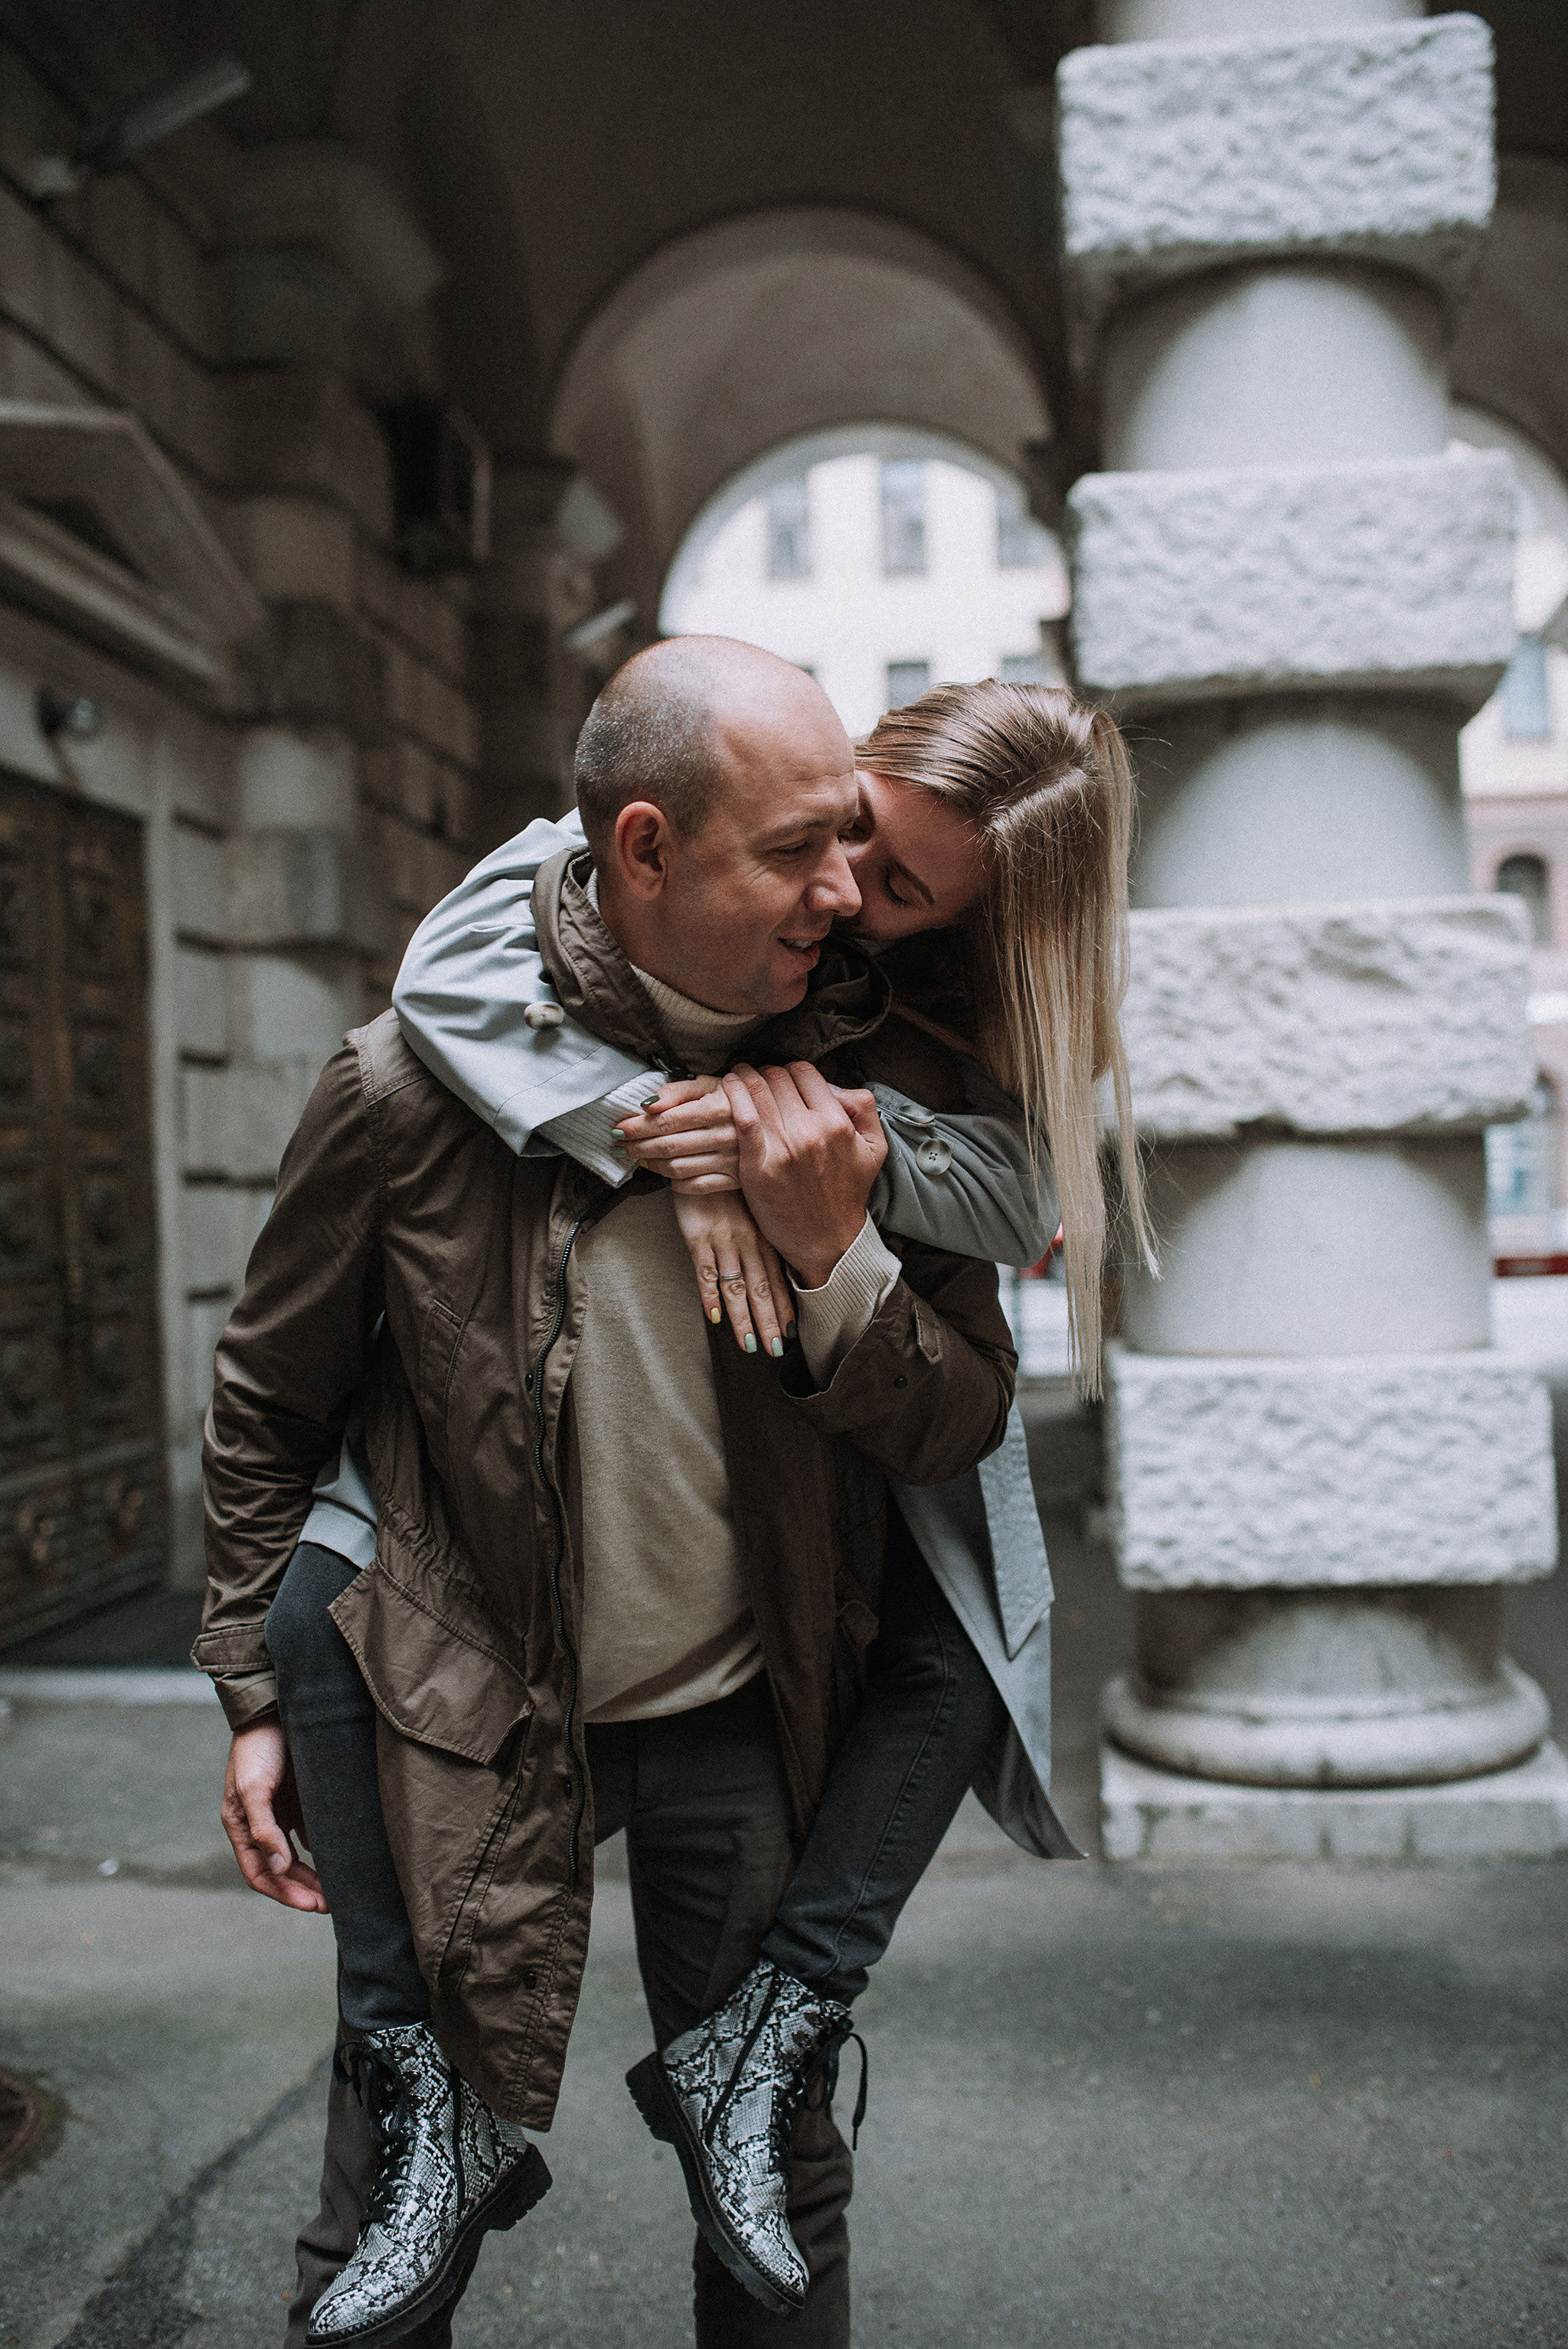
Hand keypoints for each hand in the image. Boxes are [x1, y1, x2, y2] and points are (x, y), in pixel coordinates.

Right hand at [221, 1723, 327, 1912]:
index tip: (312, 1905)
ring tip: (340, 1888)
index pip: (260, 1874)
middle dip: (303, 1889)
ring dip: (314, 1874)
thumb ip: (264, 1829)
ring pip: (297, 1855)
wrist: (275, 1708)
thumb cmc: (259, 1747)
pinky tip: (342, 1855)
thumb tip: (279, 1868)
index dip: (284, 1893)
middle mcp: (260, 1824)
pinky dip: (324, 1846)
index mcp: (241, 1826)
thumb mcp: (255, 1788)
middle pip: (281, 1870)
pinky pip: (312, 1832)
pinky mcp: (300, 1798)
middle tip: (332, 1904)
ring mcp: (280, 1812)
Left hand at [615, 1075, 740, 1192]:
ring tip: (636, 1157)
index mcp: (718, 1108)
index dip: (638, 1126)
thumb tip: (648, 1104)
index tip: (619, 1127)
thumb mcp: (711, 1084)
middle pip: (669, 1145)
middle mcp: (726, 1136)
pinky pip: (697, 1186)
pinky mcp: (735, 1180)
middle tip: (619, 1145)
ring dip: (651, 1164)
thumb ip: (678, 1090)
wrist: (776, 1120)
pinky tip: (663, 1174)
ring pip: (678, 1168)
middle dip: (638, 1146)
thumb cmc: (736, 1098)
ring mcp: (731, 1161)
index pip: (667, 1120)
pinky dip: (675, 1183)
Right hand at [673, 1191, 791, 1354]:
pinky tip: (714, 1318)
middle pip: (760, 1289)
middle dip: (769, 1322)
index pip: (777, 1277)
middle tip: (775, 1349)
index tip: (791, 1331)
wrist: (707, 1148)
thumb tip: (772, 1262)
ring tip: (750, 1344)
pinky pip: (704, 1271)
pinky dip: (709, 1296)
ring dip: (743, 1318)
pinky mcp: (697, 1236)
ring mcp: (723, 1239)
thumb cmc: (732, 1178)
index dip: (784, 1306)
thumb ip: (763, 1231)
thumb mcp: (754, 1202)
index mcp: (763, 1233)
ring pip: (735, 1287)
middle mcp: (747, 1240)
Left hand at [723, 1063, 887, 1289]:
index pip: (805, 1073)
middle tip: (756, 1076)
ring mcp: (783, 1149)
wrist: (827, 1240)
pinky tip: (728, 1087)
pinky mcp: (758, 1167)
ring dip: (744, 1078)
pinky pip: (743, 1119)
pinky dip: (733, 1097)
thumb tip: (835, 1085)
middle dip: (765, 1072)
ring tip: (737, 1075)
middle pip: (778, 1078)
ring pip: (757, 1091)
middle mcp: (810, 1132)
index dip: (791, 1071)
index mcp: (837, 1123)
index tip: (782, 1079)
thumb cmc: (848, 1193)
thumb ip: (863, 1108)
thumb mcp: (874, 1148)